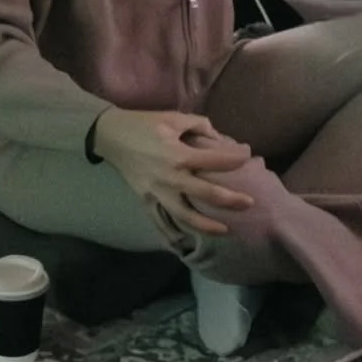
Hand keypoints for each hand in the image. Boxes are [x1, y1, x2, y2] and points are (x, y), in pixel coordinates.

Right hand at [92, 108, 253, 235]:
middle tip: (250, 203)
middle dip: (231, 200)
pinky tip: (184, 243)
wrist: (111, 136)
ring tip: (226, 230)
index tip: (248, 155)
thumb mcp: (172, 118)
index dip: (235, 158)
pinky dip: (172, 235)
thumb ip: (198, 125)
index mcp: (179, 154)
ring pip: (186, 217)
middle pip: (207, 194)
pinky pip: (161, 222)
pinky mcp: (147, 200)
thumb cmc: (144, 124)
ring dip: (208, 226)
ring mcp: (158, 192)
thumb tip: (219, 136)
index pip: (215, 160)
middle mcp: (171, 177)